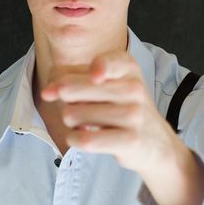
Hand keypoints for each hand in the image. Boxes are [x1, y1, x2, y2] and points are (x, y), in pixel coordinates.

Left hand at [40, 51, 180, 173]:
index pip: (103, 62)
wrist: (155, 142)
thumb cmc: (123, 109)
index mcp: (127, 67)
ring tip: (86, 123)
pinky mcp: (130, 140)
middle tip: (76, 107)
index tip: (93, 76)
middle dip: (63, 101)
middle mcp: (133, 87)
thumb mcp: (107, 84)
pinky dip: (74, 139)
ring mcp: (133, 114)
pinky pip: (85, 140)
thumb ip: (73, 78)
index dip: (91, 69)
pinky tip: (82, 137)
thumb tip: (48, 91)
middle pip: (71, 89)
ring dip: (70, 122)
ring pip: (73, 115)